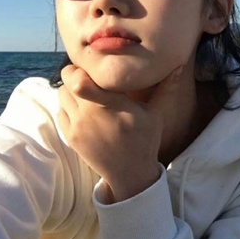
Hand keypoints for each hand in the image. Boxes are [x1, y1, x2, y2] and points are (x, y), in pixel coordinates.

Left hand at [57, 64, 182, 201]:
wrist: (129, 173)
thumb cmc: (145, 140)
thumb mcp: (156, 114)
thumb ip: (165, 88)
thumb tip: (179, 65)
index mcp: (113, 106)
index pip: (80, 81)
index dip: (81, 68)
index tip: (94, 67)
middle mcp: (91, 115)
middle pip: (68, 80)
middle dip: (77, 73)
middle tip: (91, 77)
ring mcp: (78, 127)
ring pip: (62, 93)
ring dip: (72, 88)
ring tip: (88, 93)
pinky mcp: (70, 136)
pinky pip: (60, 110)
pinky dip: (68, 105)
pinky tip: (84, 109)